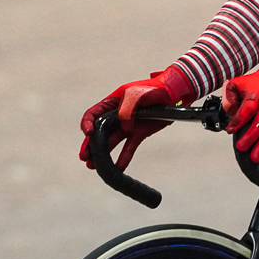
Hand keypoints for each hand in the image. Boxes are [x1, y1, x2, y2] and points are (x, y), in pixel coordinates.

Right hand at [79, 68, 194, 170]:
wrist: (173, 94)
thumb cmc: (153, 89)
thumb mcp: (136, 94)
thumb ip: (127, 110)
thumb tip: (125, 127)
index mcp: (112, 103)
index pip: (93, 114)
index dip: (87, 124)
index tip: (89, 133)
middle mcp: (116, 115)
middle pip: (99, 132)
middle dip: (90, 145)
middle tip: (84, 157)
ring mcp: (127, 125)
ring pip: (111, 142)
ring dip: (102, 154)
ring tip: (94, 166)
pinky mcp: (138, 133)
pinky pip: (129, 147)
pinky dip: (124, 158)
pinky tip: (118, 168)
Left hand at [222, 67, 258, 159]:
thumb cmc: (253, 84)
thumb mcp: (236, 85)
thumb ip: (229, 98)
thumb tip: (228, 112)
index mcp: (255, 95)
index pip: (247, 109)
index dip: (238, 120)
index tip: (230, 130)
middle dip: (251, 136)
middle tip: (241, 147)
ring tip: (254, 157)